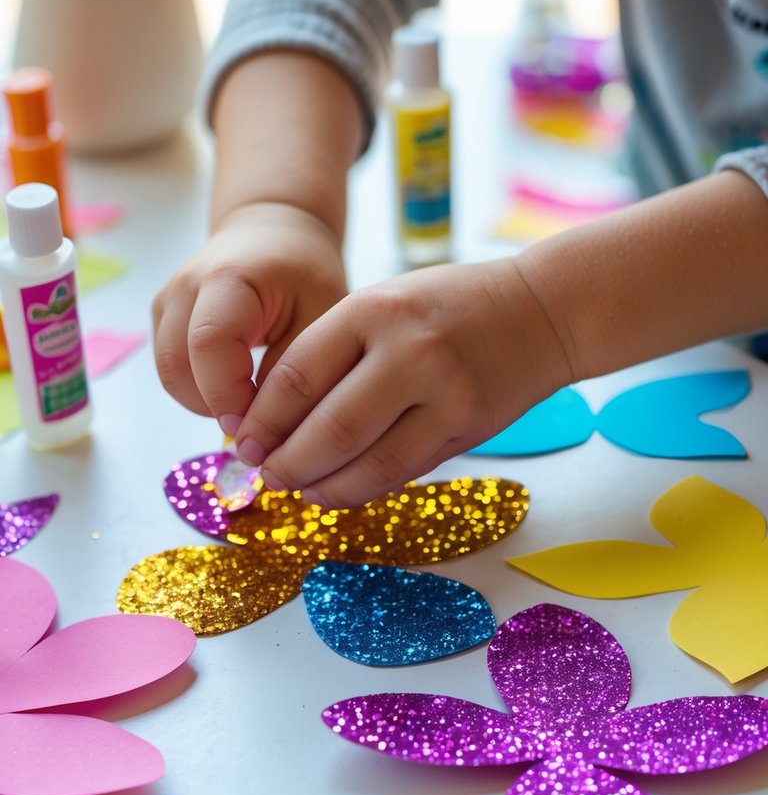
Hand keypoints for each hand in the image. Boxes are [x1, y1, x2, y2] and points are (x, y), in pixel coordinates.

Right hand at [152, 203, 347, 425]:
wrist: (274, 231)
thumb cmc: (305, 271)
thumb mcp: (322, 315)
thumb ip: (295, 370)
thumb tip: (266, 426)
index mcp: (228, 278)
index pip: (208, 344)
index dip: (228, 394)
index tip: (260, 423)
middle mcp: (186, 287)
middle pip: (176, 366)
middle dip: (214, 406)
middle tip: (257, 422)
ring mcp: (168, 301)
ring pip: (168, 373)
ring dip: (205, 401)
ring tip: (249, 403)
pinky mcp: (164, 317)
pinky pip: (171, 368)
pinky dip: (198, 389)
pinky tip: (235, 387)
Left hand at [232, 258, 571, 506]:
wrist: (542, 311)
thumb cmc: (451, 307)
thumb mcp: (384, 304)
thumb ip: (335, 354)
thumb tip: (277, 422)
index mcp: (372, 309)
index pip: (296, 376)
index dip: (263, 419)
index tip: (244, 443)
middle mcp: (407, 350)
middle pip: (326, 427)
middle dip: (286, 461)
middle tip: (267, 474)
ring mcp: (442, 392)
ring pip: (365, 461)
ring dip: (322, 486)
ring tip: (299, 489)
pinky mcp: (467, 427)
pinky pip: (401, 471)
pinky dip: (363, 488)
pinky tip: (339, 489)